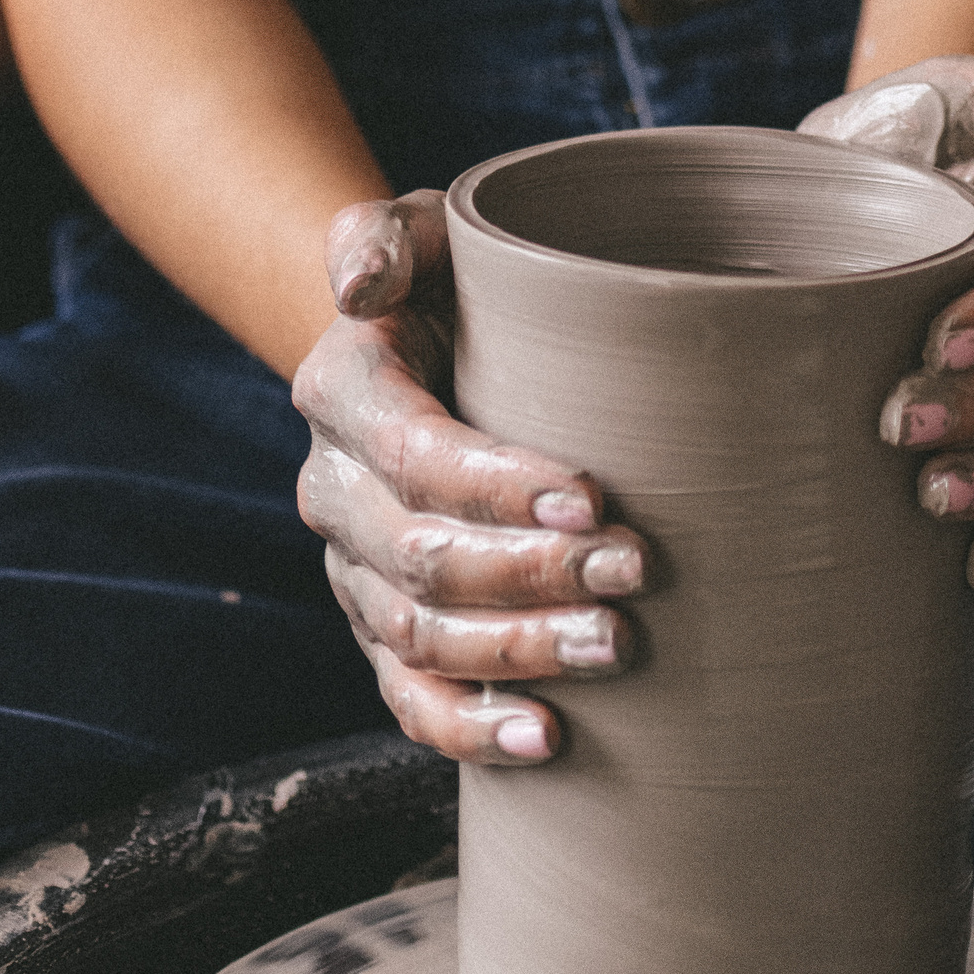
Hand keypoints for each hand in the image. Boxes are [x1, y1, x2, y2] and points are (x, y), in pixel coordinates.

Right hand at [294, 195, 648, 766]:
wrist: (436, 346)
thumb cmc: (460, 283)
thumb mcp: (430, 233)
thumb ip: (388, 235)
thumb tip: (360, 285)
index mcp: (343, 395)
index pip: (416, 455)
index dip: (501, 486)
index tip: (596, 497)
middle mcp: (336, 491)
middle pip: (422, 559)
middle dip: (532, 574)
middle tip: (638, 572)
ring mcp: (356, 572)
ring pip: (421, 637)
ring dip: (518, 652)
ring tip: (614, 646)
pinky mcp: (385, 630)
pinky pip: (409, 699)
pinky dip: (471, 729)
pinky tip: (547, 740)